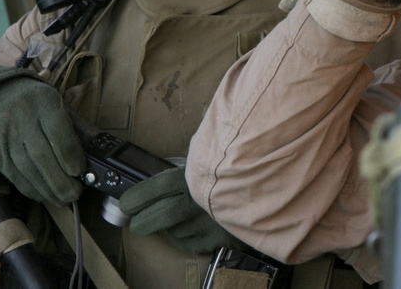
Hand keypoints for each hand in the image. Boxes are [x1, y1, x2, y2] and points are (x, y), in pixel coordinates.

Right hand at [0, 65, 84, 203]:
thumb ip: (76, 126)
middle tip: (75, 194)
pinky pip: (13, 174)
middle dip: (60, 179)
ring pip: (25, 168)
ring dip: (46, 188)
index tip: (80, 171)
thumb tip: (95, 151)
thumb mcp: (58, 103)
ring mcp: (6, 137)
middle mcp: (22, 120)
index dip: (69, 154)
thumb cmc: (37, 102)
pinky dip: (29, 188)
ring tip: (63, 199)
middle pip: (41, 154)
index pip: (58, 130)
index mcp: (44, 103)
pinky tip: (43, 195)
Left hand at [119, 166, 245, 253]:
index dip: (134, 199)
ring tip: (189, 215)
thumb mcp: (214, 157)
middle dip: (141, 221)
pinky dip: (190, 238)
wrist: (273, 187)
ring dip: (174, 227)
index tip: (126, 203)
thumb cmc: (241, 167)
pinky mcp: (216, 241)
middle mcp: (194, 204)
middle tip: (138, 220)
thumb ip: (194, 163)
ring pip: (174, 232)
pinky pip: (191, 243)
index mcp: (192, 177)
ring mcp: (204, 226)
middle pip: (152, 219)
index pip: (150, 190)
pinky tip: (201, 227)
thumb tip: (174, 169)